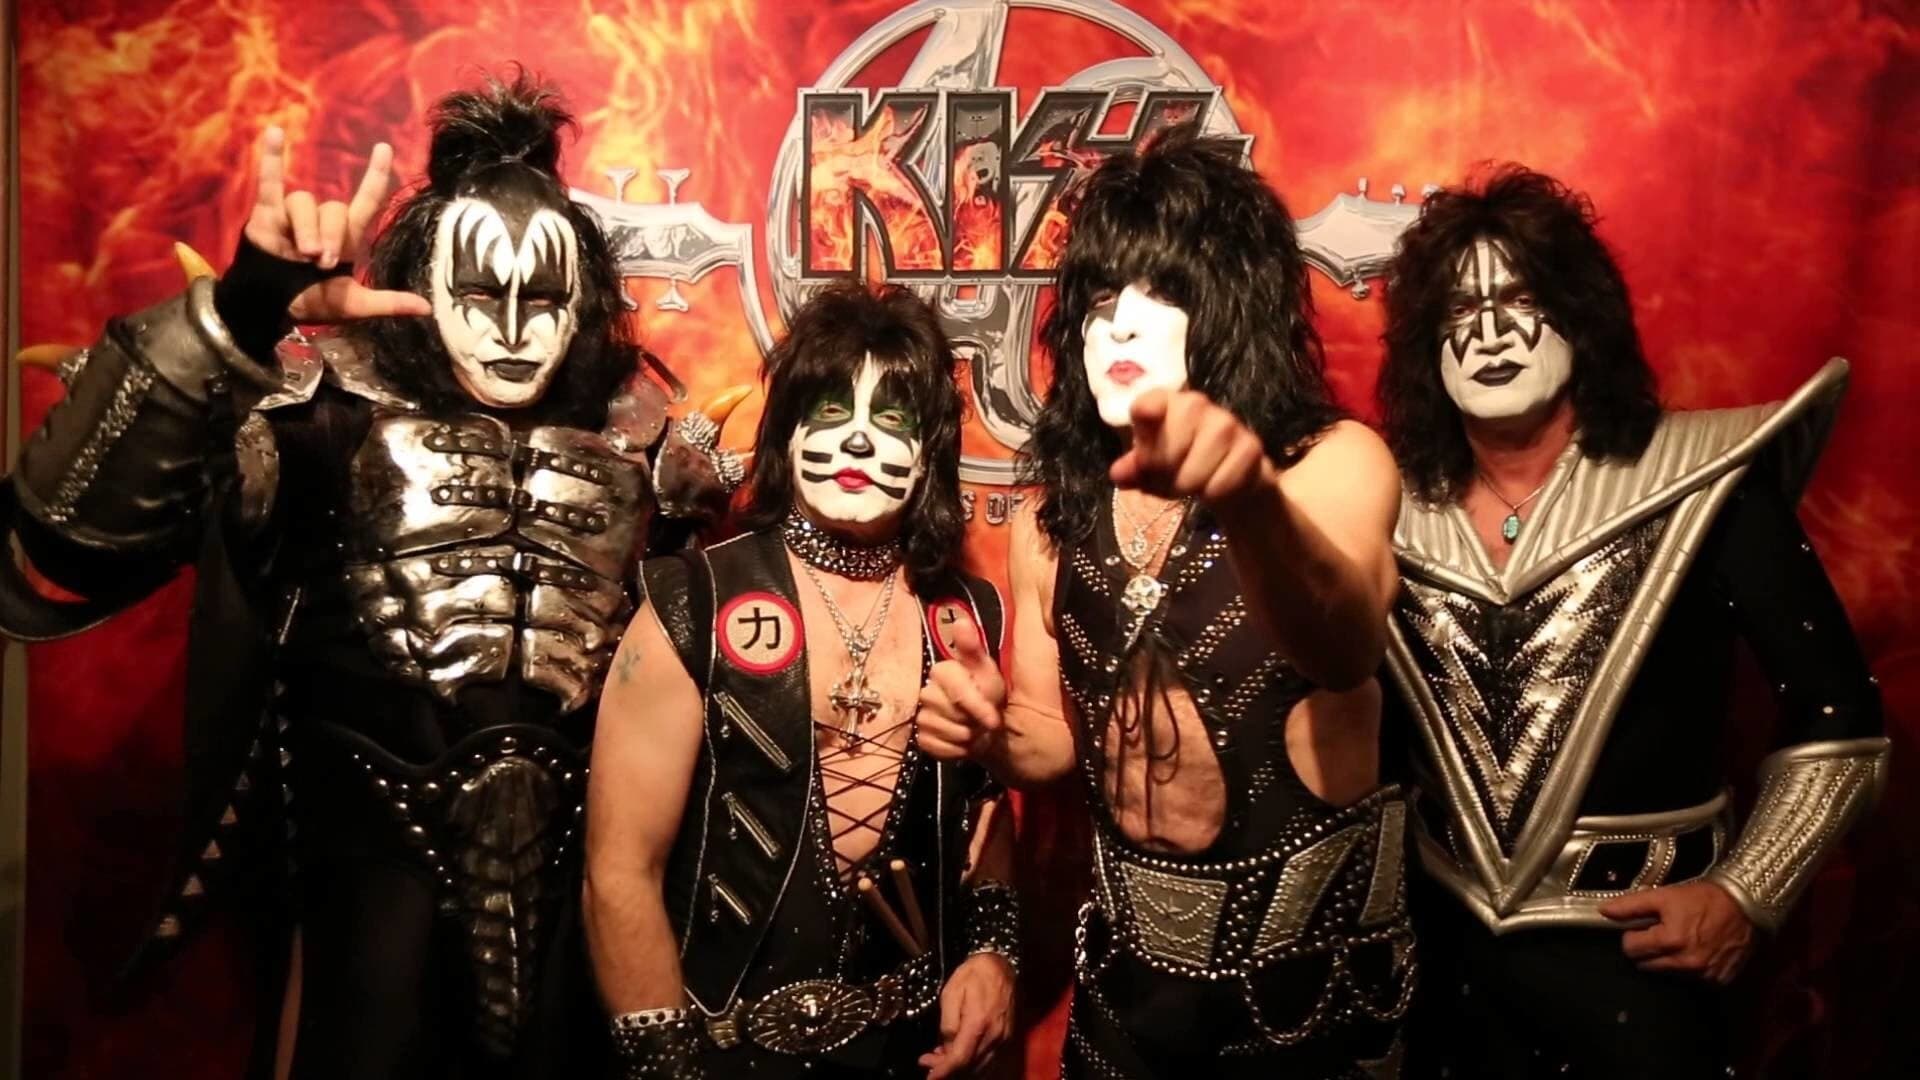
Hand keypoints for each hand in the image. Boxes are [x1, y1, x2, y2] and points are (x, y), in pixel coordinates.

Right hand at [244, 126, 430, 321]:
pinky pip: (270, 182)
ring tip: (302, 253)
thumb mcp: (353, 304)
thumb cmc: (314, 302)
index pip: (367, 199)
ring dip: (305, 228)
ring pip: (304, 203)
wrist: (273, 307)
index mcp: (347, 237)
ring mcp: (294, 215)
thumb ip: (387, 302)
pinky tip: (273, 134)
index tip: (384, 148)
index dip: (376, 175)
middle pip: (333, 208)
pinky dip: (271, 159)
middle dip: (329, 236)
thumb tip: (426, 309)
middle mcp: (323, 221)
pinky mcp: (267, 214)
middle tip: (321, 263)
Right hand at [915, 632, 1006, 764]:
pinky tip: (966, 745)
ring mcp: (924, 715)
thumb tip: (961, 621)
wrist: (999, 733)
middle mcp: (929, 690)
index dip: (974, 702)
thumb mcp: (992, 672)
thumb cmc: (997, 698)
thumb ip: (974, 648)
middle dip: (972, 718)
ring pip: (938, 727)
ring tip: (978, 732)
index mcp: (945, 670)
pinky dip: (954, 750)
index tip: (993, 716)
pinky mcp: (922, 738)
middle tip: (987, 721)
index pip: (951, 681)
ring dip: (965, 736)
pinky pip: (933, 745)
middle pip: (943, 706)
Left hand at [917, 953, 1013, 1078]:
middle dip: (947, 1070)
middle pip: (970, 1067)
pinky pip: (990, 1059)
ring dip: (960, 1069)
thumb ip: (948, 1023)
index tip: (929, 1077)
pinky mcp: (1008, 1038)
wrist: (1001, 964)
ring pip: (981, 1066)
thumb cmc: (973, 975)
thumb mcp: (951, 993)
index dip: (943, 1071)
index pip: (960, 1058)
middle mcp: (995, 1036)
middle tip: (927, 1061)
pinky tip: (959, 1053)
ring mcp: (1004, 1039)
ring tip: (940, 1057)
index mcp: (978, 1023)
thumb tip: (946, 1047)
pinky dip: (973, 1063)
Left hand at [1108, 388, 1275, 509]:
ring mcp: (1226, 423)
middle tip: (1166, 481)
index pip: (1149, 402)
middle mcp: (1196, 404)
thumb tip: (1119, 475)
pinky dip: (1213, 493)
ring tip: (1190, 486)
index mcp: (1166, 404)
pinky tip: (1214, 487)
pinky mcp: (1250, 447)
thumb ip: (1133, 470)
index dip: (1146, 414)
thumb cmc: (1180, 465)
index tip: (1145, 425)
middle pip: (1171, 440)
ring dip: (1188, 486)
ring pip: (1196, 466)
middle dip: (1164, 471)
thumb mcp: (1151, 469)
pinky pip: (1222, 481)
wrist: (1229, 479)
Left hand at [1599, 880, 1754, 984]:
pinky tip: (1698, 951)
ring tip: (1681, 940)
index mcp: (1670, 941)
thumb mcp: (1664, 895)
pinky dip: (1691, 968)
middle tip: (1661, 933)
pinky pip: (1693, 980)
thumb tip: (1604, 912)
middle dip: (1648, 950)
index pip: (1630, 949)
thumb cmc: (1703, 899)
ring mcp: (1703, 975)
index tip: (1642, 928)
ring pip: (1668, 974)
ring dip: (1668, 960)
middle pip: (1647, 965)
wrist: (1746, 906)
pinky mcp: (1718, 981)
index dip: (1632, 936)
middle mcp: (1686, 963)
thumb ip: (1631, 905)